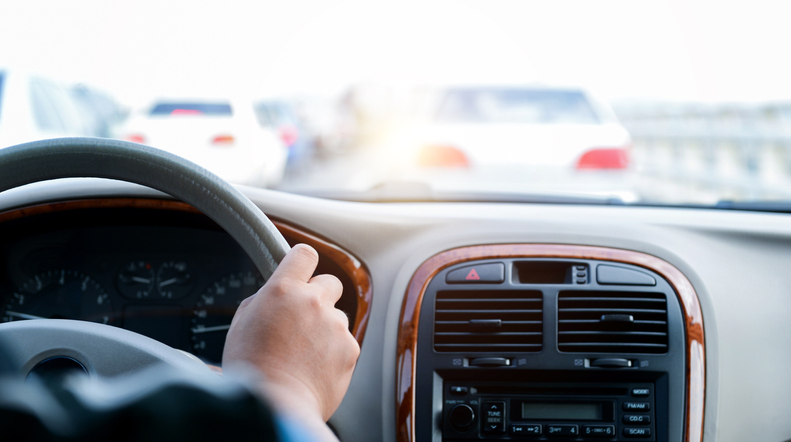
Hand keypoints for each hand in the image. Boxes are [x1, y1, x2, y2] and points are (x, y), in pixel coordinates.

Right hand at [222, 244, 359, 423]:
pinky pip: (345, 341)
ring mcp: (335, 324)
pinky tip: (315, 366)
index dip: (303, 262)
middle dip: (319, 295)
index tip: (301, 270)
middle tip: (304, 316)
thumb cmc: (252, 370)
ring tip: (304, 351)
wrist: (276, 405)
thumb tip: (273, 293)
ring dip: (325, 327)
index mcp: (283, 290)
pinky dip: (334, 351)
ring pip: (336, 315)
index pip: (304, 254)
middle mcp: (313, 301)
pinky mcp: (350, 347)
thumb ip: (263, 300)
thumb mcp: (242, 324)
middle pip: (330, 282)